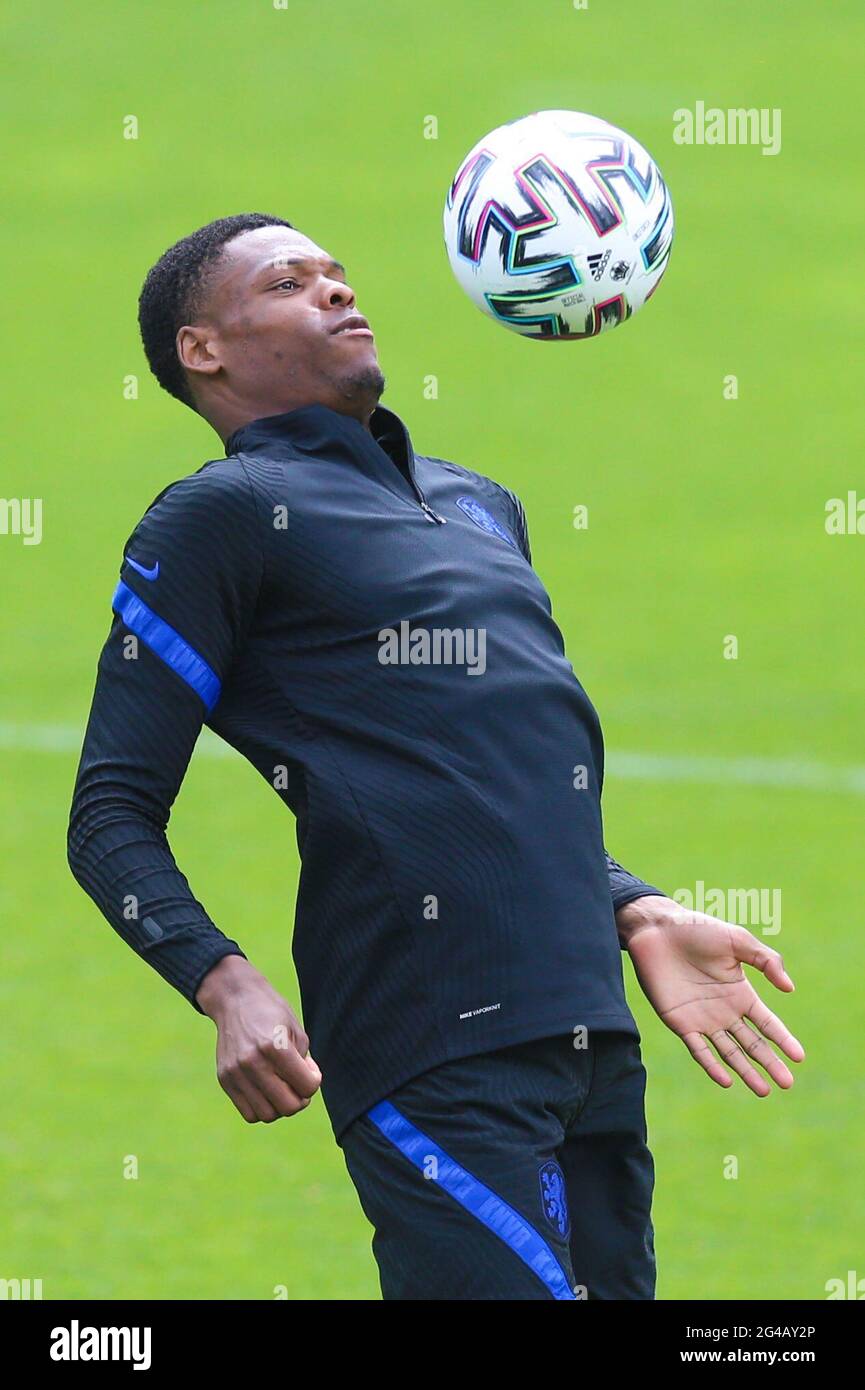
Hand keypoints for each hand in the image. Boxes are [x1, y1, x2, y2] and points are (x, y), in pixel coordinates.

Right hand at [196, 955, 321, 1121]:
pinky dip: (262, 1108)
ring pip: (267, 1115)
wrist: (235, 999)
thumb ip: (304, 1064)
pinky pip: (248, 1113)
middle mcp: (253, 1062)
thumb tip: (304, 1093)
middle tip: (298, 1084)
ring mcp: (236, 1073)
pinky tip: (267, 1090)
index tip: (310, 1069)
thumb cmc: (271, 1012)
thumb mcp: (296, 1031)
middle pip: (288, 1107)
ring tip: (282, 1087)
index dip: (314, 1081)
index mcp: (275, 1047)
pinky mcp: (224, 1079)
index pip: (307, 1087)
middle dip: (300, 1099)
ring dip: (280, 1106)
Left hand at [616, 896, 804, 1095]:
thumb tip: (790, 988)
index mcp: (740, 993)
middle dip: (770, 1063)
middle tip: (787, 1084)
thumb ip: (766, 960)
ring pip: (729, 1052)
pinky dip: (711, 1065)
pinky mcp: (679, 1022)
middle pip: (752, 1043)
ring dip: (746, 1072)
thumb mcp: (737, 940)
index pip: (767, 1023)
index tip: (799, 1058)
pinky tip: (726, 1080)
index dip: (783, 1040)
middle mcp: (724, 1011)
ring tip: (763, 1090)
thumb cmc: (697, 929)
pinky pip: (698, 1049)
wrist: (657, 929)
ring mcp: (702, 1019)